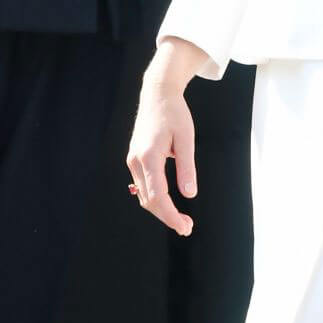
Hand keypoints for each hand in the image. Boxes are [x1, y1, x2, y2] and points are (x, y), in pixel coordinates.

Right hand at [125, 39, 204, 235]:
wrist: (156, 94)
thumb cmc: (174, 113)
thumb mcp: (186, 138)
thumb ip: (187, 167)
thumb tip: (189, 194)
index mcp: (149, 156)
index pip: (158, 196)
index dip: (170, 215)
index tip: (184, 226)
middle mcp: (136, 160)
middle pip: (149, 200)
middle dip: (167, 217)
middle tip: (188, 228)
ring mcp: (132, 160)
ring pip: (144, 195)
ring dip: (161, 210)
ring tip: (182, 220)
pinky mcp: (134, 159)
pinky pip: (143, 186)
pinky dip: (155, 199)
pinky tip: (169, 206)